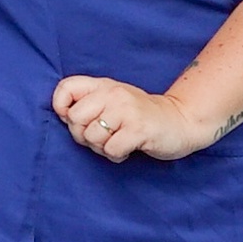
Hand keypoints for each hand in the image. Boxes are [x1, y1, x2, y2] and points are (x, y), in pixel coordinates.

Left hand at [52, 76, 205, 162]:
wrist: (182, 121)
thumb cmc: (140, 115)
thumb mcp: (112, 101)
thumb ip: (89, 103)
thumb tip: (62, 115)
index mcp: (103, 85)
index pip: (66, 87)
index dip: (60, 106)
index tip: (72, 119)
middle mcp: (113, 94)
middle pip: (75, 118)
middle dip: (82, 135)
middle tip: (101, 137)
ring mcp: (127, 111)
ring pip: (92, 136)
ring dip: (101, 148)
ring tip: (116, 143)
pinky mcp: (139, 130)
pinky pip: (111, 149)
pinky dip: (116, 156)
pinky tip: (127, 150)